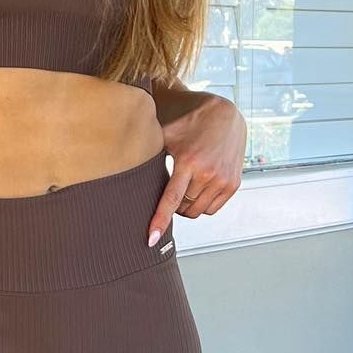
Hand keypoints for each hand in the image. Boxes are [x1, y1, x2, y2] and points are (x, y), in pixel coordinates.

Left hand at [147, 94, 245, 246]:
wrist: (225, 114)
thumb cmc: (191, 121)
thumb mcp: (166, 132)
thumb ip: (147, 149)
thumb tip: (119, 161)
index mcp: (189, 161)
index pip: (171, 199)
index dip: (160, 220)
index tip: (151, 239)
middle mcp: (208, 173)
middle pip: (183, 209)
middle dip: (173, 208)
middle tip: (167, 193)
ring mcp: (222, 180)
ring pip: (197, 211)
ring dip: (186, 208)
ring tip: (181, 191)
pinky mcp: (233, 183)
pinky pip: (212, 209)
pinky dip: (201, 206)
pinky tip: (196, 191)